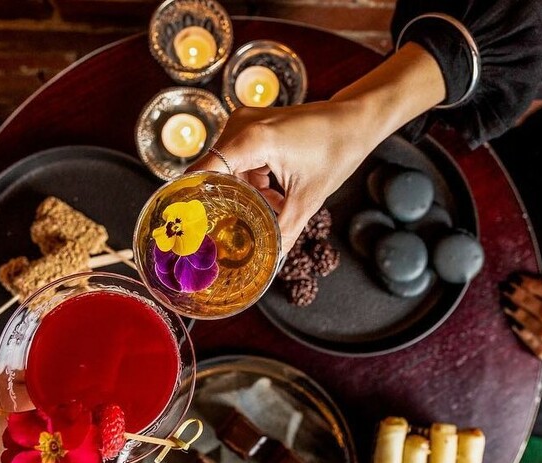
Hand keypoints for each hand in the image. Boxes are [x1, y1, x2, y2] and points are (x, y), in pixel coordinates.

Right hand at [190, 42, 445, 253]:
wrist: (355, 121)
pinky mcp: (252, 126)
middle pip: (213, 172)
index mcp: (251, 139)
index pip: (202, 171)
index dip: (191, 199)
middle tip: (228, 232)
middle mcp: (241, 125)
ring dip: (243, 192)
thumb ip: (283, 231)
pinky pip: (240, 159)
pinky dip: (252, 180)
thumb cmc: (336, 151)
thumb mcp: (308, 199)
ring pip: (227, 168)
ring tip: (269, 210)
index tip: (186, 226)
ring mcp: (245, 123)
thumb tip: (267, 262)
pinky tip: (273, 196)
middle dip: (223, 202)